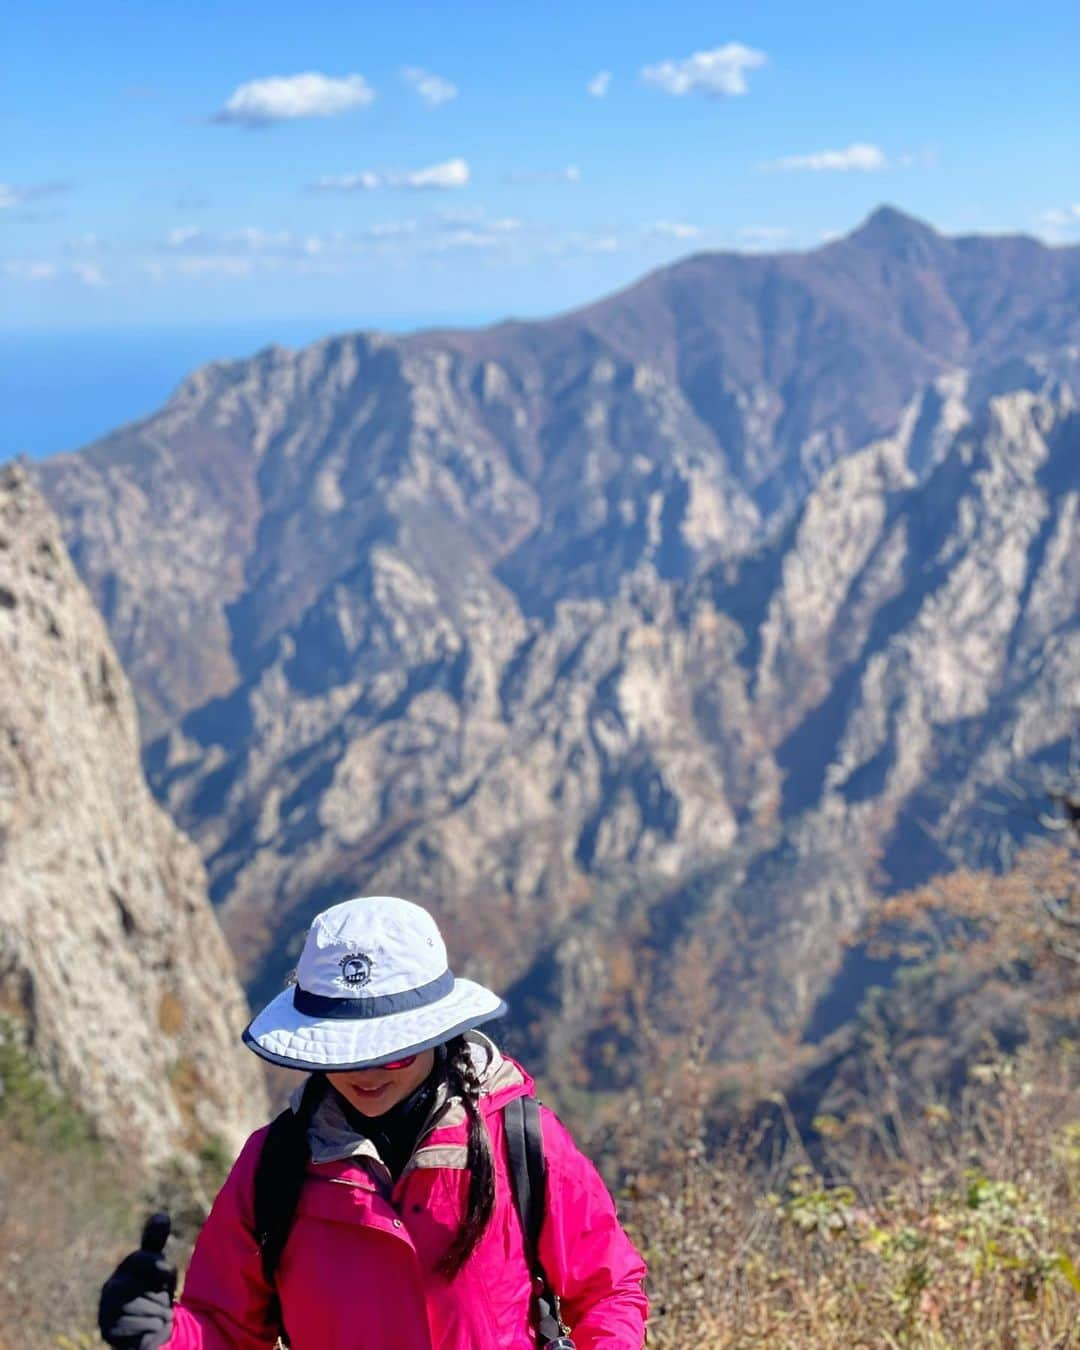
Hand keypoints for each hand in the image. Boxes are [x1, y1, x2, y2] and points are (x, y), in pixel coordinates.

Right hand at [98, 1212, 176, 1349]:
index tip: (167, 1276)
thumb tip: (161, 1215)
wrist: (148, 1327)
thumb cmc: (154, 1291)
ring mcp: (107, 1310)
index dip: (162, 1269)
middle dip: (160, 1296)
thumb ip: (157, 1243)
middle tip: (159, 1300)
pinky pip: (140, 1328)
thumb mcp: (160, 1266)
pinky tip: (146, 1329)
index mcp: (126, 1267)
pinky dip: (150, 1330)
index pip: (144, 1259)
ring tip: (153, 1315)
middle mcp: (111, 1286)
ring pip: (145, 1308)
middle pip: (146, 1287)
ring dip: (157, 1314)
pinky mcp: (109, 1331)